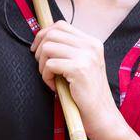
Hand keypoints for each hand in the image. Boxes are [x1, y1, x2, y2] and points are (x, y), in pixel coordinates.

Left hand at [30, 21, 120, 136]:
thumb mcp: (83, 64)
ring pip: (48, 48)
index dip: (44, 34)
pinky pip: (50, 64)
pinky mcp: (79, 69)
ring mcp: (86, 56)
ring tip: (49, 77)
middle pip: (52, 33)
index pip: (61, 25)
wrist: (101, 114)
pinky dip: (46, 76)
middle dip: (39, 49)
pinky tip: (54, 86)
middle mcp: (91, 45)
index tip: (38, 49)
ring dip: (42, 64)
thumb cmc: (87, 92)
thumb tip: (43, 38)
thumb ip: (69, 50)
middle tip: (42, 66)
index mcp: (92, 42)